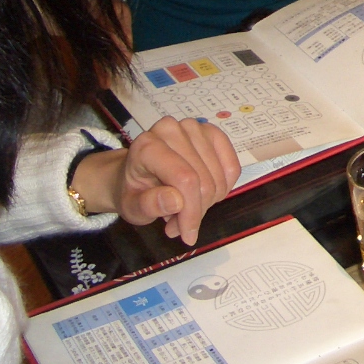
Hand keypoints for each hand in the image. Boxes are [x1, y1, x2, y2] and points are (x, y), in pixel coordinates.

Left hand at [71, 117, 241, 245]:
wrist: (137, 172)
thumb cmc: (134, 189)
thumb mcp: (131, 207)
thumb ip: (148, 205)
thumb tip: (176, 201)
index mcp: (148, 145)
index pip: (185, 179)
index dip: (191, 212)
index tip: (187, 235)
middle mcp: (172, 130)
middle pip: (204, 180)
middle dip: (197, 211)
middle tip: (181, 225)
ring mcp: (195, 128)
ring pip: (219, 177)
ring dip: (208, 202)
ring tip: (187, 210)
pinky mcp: (212, 133)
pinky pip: (231, 167)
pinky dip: (223, 188)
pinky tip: (205, 195)